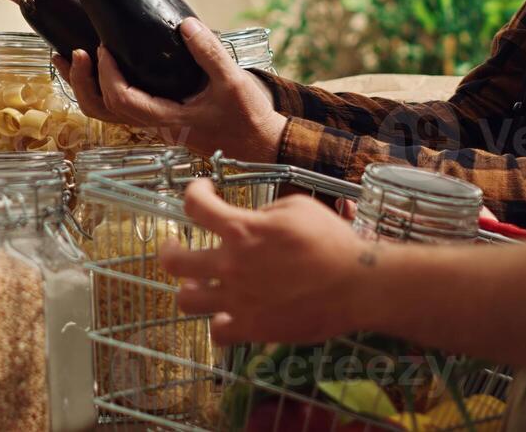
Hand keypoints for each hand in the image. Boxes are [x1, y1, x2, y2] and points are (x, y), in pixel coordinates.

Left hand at [55, 17, 286, 161]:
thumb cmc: (248, 118)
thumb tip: (186, 24)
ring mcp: (155, 125)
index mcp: (168, 119)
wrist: (260, 145)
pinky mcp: (160, 119)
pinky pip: (120, 107)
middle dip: (81, 82)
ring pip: (107, 113)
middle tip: (71, 52)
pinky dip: (102, 88)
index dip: (105, 75)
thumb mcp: (232, 81)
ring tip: (70, 58)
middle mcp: (155, 126)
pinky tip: (101, 68)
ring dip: (85, 86)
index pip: (122, 100)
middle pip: (102, 111)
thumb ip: (209, 52)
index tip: (103, 47)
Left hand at [161, 178, 377, 344]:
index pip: (195, 206)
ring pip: (186, 301)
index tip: (200, 191)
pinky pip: (217, 333)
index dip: (192, 193)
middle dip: (169, 250)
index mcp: (242, 230)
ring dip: (188, 289)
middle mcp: (232, 266)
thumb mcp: (297, 207)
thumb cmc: (331, 241)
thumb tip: (253, 221)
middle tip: (174, 246)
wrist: (357, 284)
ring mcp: (239, 301)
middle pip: (174, 262)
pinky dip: (218, 324)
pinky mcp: (253, 328)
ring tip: (195, 284)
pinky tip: (225, 315)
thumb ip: (265, 212)